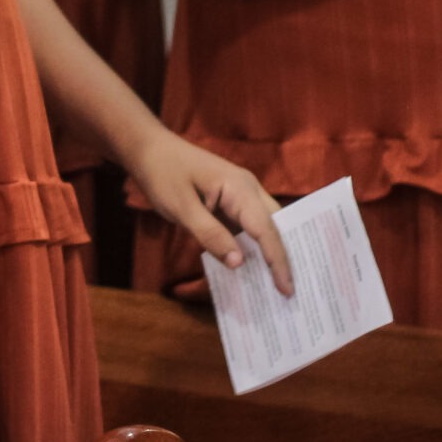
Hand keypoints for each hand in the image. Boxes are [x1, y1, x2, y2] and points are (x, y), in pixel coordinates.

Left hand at [125, 126, 292, 296]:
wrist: (148, 149)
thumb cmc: (162, 173)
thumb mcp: (181, 206)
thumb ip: (209, 234)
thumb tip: (238, 263)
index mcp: (240, 188)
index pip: (266, 228)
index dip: (277, 260)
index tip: (287, 289)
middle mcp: (247, 190)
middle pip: (274, 227)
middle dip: (284, 258)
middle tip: (294, 293)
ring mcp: (240, 196)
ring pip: (264, 228)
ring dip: (270, 254)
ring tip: (280, 288)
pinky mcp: (230, 204)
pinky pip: (247, 228)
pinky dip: (252, 249)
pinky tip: (253, 271)